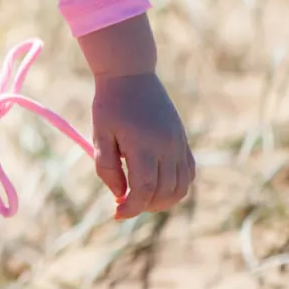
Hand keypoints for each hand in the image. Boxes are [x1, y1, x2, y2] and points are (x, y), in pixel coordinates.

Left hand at [90, 72, 194, 219]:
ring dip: (162, 201)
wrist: (130, 74)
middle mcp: (167, 147)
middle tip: (123, 203)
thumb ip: (107, 167)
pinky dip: (176, 187)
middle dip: (144, 206)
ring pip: (181, 188)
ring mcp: (179, 144)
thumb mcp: (100, 135)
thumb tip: (120, 195)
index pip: (144, 189)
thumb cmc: (110, 104)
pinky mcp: (183, 140)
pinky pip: (188, 173)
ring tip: (139, 197)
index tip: (116, 214)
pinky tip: (157, 185)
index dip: (131, 208)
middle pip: (164, 193)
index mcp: (144, 145)